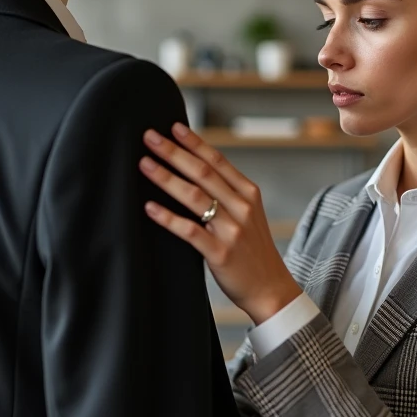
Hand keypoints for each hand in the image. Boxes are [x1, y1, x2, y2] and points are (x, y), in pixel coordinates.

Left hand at [140, 123, 302, 324]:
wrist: (272, 289)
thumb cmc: (254, 252)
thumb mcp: (249, 215)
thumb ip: (228, 194)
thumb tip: (195, 170)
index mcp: (249, 194)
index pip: (217, 161)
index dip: (194, 142)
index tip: (172, 127)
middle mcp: (242, 207)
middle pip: (203, 173)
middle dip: (174, 152)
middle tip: (149, 137)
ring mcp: (232, 230)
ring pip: (195, 196)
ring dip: (167, 178)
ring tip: (144, 164)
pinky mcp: (220, 253)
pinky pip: (190, 231)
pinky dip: (168, 218)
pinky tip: (150, 208)